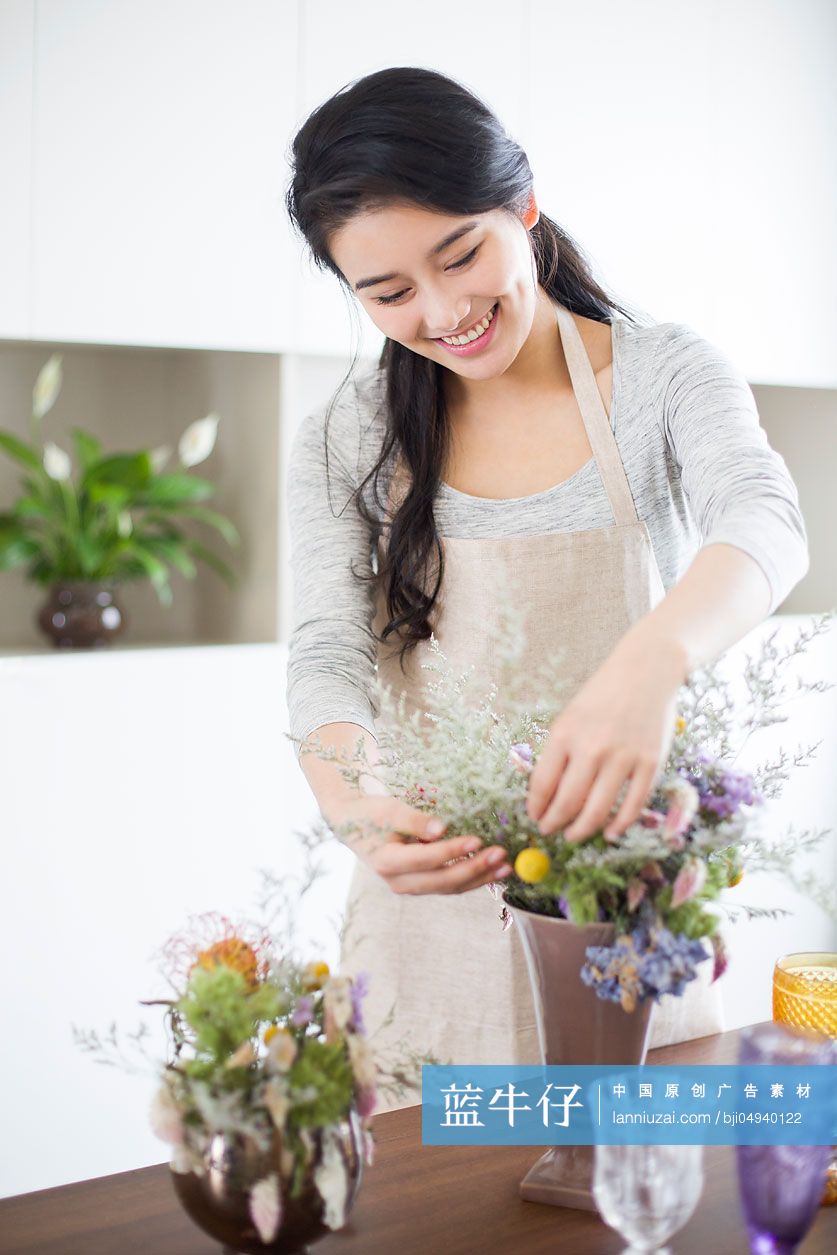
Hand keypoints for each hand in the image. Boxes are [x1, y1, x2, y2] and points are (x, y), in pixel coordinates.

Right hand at [325, 794, 512, 894]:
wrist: (353, 827)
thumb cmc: (371, 814)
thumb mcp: (389, 810)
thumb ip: (415, 820)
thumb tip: (442, 828)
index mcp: (387, 862)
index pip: (425, 859)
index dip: (452, 851)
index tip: (477, 840)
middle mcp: (398, 881)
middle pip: (442, 881)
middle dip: (474, 869)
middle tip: (501, 855)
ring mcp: (411, 886)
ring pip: (450, 887)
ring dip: (480, 878)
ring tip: (506, 866)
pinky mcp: (421, 884)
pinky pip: (450, 885)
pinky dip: (473, 878)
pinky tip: (494, 870)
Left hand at [525, 634, 686, 842]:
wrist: (646, 671)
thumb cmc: (602, 696)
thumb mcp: (570, 717)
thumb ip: (558, 753)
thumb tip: (545, 796)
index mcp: (565, 734)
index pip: (542, 784)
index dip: (537, 807)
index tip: (536, 817)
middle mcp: (592, 748)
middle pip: (568, 803)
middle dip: (555, 824)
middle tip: (551, 831)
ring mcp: (624, 757)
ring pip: (598, 811)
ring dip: (582, 830)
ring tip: (573, 835)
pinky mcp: (651, 764)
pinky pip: (633, 806)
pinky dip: (619, 826)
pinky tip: (609, 833)